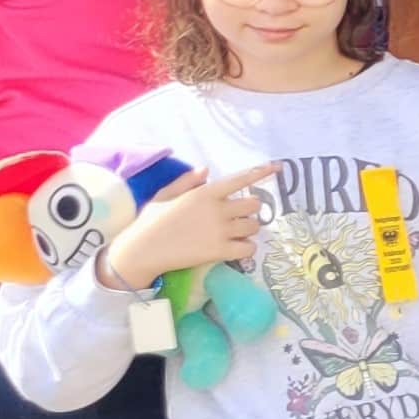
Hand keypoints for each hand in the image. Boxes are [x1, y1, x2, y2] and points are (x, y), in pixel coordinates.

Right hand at [102, 163, 275, 291]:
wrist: (141, 250)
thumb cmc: (150, 221)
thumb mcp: (166, 195)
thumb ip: (187, 181)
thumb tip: (206, 169)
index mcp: (204, 193)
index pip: (239, 179)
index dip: (260, 173)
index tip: (276, 168)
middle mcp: (217, 209)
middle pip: (254, 205)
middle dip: (249, 210)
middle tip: (236, 216)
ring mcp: (220, 231)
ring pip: (254, 226)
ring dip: (248, 229)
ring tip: (233, 233)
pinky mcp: (219, 251)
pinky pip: (249, 248)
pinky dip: (247, 248)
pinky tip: (235, 248)